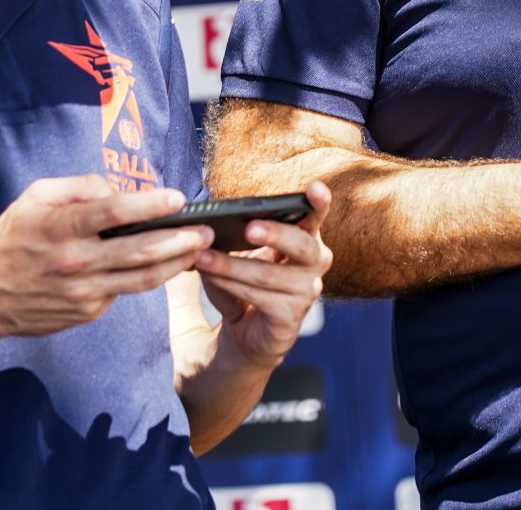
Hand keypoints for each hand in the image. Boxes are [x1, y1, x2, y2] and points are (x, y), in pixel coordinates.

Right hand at [0, 175, 214, 341]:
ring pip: (142, 278)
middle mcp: (75, 262)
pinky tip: (167, 264)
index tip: (177, 197)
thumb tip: (116, 188)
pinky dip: (147, 277)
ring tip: (200, 248)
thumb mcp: (35, 197)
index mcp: (61, 227)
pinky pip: (123, 290)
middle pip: (139, 251)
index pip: (112, 213)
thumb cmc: (13, 238)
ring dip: (177, 264)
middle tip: (206, 230)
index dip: (148, 205)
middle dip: (180, 240)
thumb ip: (78, 186)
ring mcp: (83, 292)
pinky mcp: (88, 312)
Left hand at [194, 180, 331, 370]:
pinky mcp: (292, 317)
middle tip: (248, 227)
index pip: (316, 215)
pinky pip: (259, 297)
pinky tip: (211, 276)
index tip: (314, 187)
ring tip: (202, 256)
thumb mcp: (239, 254)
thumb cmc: (245, 282)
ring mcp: (308, 291)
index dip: (319, 202)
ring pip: (268, 274)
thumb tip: (206, 226)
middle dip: (274, 234)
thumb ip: (231, 238)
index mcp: (306, 236)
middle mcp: (316, 262)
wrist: (245, 333)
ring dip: (231, 265)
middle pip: (301, 244)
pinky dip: (230, 285)